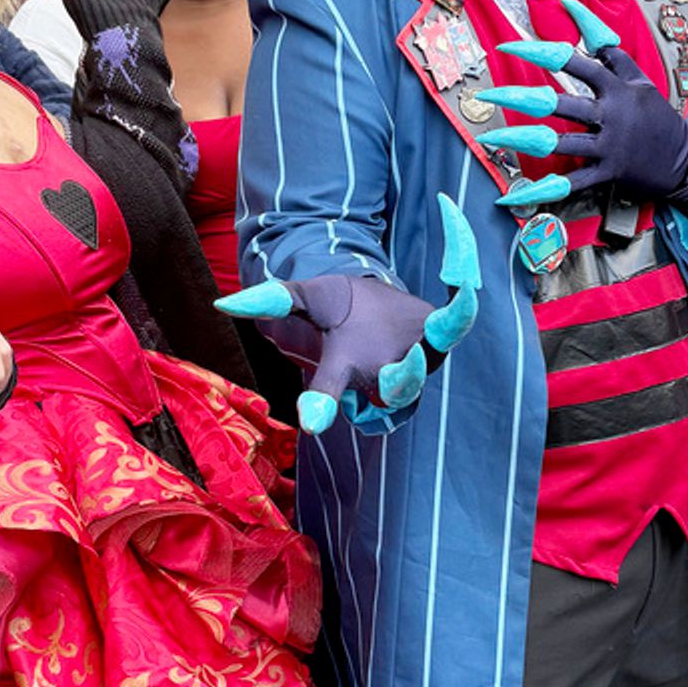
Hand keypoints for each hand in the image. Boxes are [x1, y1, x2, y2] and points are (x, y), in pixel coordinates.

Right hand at [216, 193, 479, 433]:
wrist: (366, 298)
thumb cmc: (334, 310)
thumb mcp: (306, 301)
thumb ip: (274, 301)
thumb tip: (225, 303)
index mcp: (356, 381)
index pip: (336, 399)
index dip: (323, 405)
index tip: (310, 422)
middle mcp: (397, 378)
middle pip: (403, 390)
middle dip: (403, 379)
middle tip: (404, 365)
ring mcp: (427, 356)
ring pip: (434, 356)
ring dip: (442, 332)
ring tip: (453, 298)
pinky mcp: (446, 326)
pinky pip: (459, 309)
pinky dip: (462, 282)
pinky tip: (462, 264)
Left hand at [480, 0, 687, 209]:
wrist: (687, 159)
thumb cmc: (656, 116)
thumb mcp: (639, 79)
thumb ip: (610, 52)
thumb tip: (580, 15)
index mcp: (616, 88)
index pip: (575, 62)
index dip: (541, 52)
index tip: (509, 46)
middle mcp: (611, 115)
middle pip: (560, 103)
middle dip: (521, 98)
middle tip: (488, 95)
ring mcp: (609, 146)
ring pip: (560, 142)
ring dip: (523, 141)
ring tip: (492, 139)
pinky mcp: (608, 173)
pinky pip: (573, 183)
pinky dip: (545, 190)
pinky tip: (519, 194)